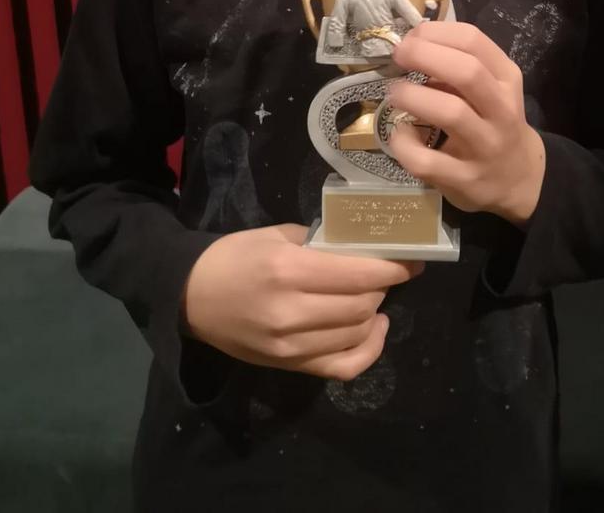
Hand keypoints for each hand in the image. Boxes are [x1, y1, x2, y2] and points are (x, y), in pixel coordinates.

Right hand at [181, 224, 422, 380]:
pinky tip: (374, 328)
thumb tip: (363, 249)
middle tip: (388, 271)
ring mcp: (290, 347)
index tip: (411, 259)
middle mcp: (291, 313)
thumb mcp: (276, 235)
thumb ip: (320, 243)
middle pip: (362, 305)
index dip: (393, 268)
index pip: (358, 274)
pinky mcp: (288, 367)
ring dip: (375, 312)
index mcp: (288, 271)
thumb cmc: (235, 256)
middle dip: (384, 286)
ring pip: (356, 334)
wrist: (192, 297)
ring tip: (374, 293)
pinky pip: (342, 367)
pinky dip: (368, 350)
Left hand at [387, 21, 545, 224]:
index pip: (474, 41)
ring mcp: (486, 147)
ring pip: (451, 113)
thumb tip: (412, 46)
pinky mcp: (466, 180)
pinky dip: (405, 143)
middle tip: (399, 56)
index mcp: (506, 80)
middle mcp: (502, 110)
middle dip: (425, 56)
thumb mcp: (492, 88)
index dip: (435, 33)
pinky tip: (400, 134)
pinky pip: (427, 161)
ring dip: (414, 97)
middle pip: (467, 73)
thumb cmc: (495, 122)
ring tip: (394, 92)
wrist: (520, 179)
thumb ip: (460, 68)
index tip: (411, 36)